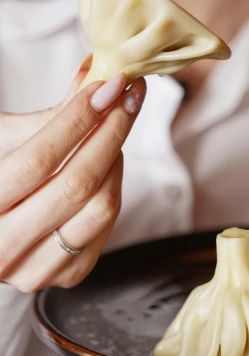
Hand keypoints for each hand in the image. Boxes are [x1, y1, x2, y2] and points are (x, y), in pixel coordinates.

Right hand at [0, 62, 145, 291]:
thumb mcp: (1, 142)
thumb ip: (47, 118)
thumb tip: (97, 77)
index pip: (39, 160)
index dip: (79, 118)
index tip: (108, 86)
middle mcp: (0, 248)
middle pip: (77, 184)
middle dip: (111, 132)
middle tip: (128, 98)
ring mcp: (32, 270)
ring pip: (100, 208)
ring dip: (116, 161)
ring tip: (113, 130)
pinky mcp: (62, 277)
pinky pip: (105, 229)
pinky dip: (114, 190)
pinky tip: (108, 166)